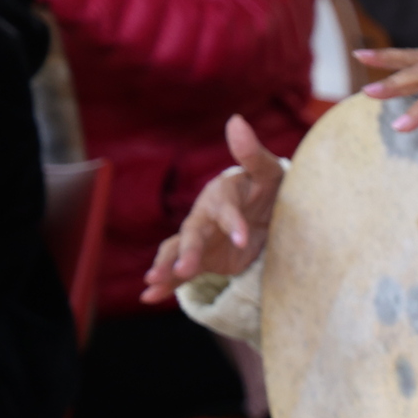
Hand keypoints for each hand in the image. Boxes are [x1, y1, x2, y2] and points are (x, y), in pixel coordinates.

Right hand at [142, 115, 282, 300]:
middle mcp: (204, 218)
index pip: (226, 211)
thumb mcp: (268, 174)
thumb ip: (253, 154)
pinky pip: (178, 271)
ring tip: (153, 282)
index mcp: (221, 197)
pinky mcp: (199, 258)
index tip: (242, 239)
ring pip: (177, 253)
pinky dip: (165, 283)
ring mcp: (199, 239)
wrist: (265, 211)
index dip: (233, 224)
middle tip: (185, 268)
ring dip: (166, 267)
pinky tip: (149, 297)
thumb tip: (235, 120)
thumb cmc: (268, 189)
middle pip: (192, 235)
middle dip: (188, 252)